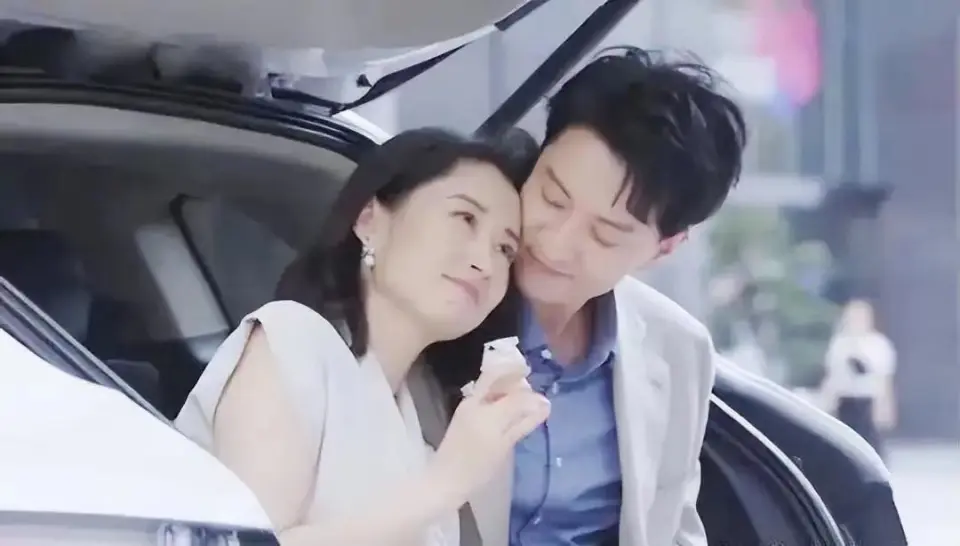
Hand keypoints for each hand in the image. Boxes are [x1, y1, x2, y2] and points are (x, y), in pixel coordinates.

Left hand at [429, 389, 548, 502]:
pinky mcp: (463, 411)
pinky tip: (507, 409)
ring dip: (508, 387)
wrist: (445, 479)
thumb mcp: (504, 446)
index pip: (517, 394)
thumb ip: (524, 423)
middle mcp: (475, 401)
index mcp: (487, 412)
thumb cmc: (478, 469)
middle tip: (532, 395)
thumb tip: (545, 405)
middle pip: (498, 377)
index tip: (546, 404)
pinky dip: (498, 396)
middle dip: (517, 380)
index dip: (534, 397)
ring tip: (523, 403)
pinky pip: (484, 394)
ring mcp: (467, 404)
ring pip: (490, 384)